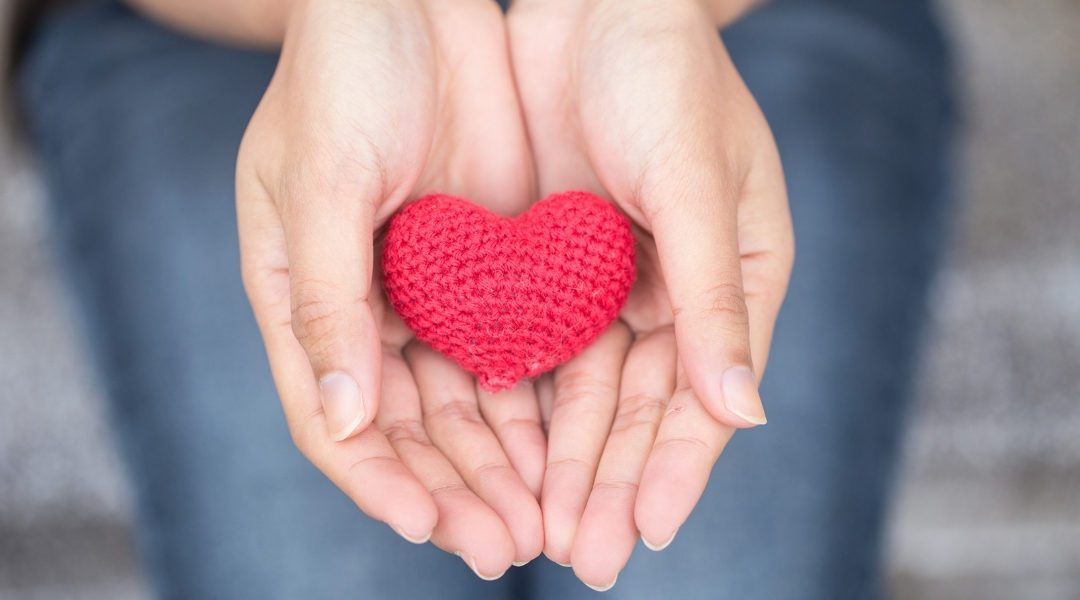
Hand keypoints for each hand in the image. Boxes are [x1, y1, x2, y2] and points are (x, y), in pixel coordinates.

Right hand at [237, 0, 544, 575]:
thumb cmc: (347, 68)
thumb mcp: (323, 178)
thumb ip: (327, 299)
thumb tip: (347, 421)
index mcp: (299, 292)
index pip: (333, 416)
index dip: (378, 478)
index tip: (430, 526)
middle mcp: (363, 305)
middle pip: (407, 426)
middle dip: (452, 489)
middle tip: (507, 545)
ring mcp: (428, 288)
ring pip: (462, 401)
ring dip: (498, 463)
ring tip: (543, 519)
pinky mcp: (487, 264)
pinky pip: (509, 348)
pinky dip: (531, 401)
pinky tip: (563, 444)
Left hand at [508, 0, 793, 586]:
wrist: (594, 1)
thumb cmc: (668, 75)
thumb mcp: (700, 182)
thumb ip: (716, 297)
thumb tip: (743, 412)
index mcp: (734, 278)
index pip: (706, 393)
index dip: (676, 466)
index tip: (643, 531)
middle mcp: (673, 292)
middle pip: (640, 407)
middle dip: (609, 480)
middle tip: (577, 554)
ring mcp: (609, 282)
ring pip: (585, 389)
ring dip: (563, 457)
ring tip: (534, 525)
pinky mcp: (550, 264)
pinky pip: (536, 345)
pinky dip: (523, 398)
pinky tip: (500, 448)